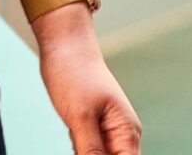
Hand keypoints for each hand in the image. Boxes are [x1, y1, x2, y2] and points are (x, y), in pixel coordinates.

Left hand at [37, 11, 140, 154]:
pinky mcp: (91, 129)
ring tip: (76, 142)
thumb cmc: (75, 74)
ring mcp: (106, 131)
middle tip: (79, 147)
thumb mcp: (81, 117)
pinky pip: (89, 153)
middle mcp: (122, 134)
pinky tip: (72, 143)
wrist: (65, 46)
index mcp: (126, 132)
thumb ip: (91, 151)